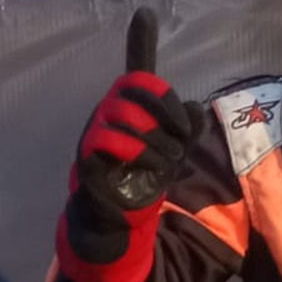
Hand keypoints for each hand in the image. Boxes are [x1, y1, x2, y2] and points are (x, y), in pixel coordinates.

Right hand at [75, 71, 204, 211]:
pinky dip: (141, 152)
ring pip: (122, 113)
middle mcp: (107, 108)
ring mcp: (95, 127)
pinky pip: (110, 139)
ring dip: (156, 135)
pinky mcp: (88, 150)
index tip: (185, 125)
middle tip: (182, 142)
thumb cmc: (147, 165)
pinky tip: (157, 166)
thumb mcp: (175, 144)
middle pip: (132, 94)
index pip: (139, 79)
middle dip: (165, 117)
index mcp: (126, 101)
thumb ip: (188, 124)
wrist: (121, 202)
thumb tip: (192, 107)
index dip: (164, 95)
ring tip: (174, 156)